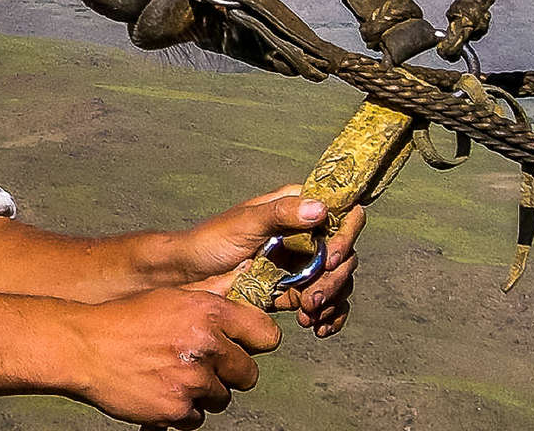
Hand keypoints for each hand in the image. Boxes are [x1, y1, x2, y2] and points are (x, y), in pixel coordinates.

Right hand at [68, 285, 280, 428]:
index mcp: (208, 311)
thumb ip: (210, 299)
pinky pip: (196, 418)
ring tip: (172, 376)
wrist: (84, 347)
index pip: (265, 334)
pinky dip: (181, 410)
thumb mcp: (171, 296)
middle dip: (228, 372)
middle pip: (247, 372)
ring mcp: (192, 379)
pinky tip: (160, 391)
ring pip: (221, 398)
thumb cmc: (126, 319)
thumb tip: (243, 289)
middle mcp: (206, 344)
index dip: (256, 342)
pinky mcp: (176, 409)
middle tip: (201, 365)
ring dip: (203, 392)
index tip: (245, 346)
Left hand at [173, 186, 364, 337]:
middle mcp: (305, 232)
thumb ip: (282, 213)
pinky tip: (317, 327)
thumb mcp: (246, 222)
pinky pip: (324, 301)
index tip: (330, 260)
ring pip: (337, 280)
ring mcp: (302, 261)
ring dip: (331, 300)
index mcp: (297, 206)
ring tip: (309, 316)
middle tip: (311, 299)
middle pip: (344, 254)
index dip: (345, 236)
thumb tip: (320, 209)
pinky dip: (328, 315)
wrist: (189, 275)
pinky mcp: (295, 288)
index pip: (341, 214)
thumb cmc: (212, 240)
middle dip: (334, 280)